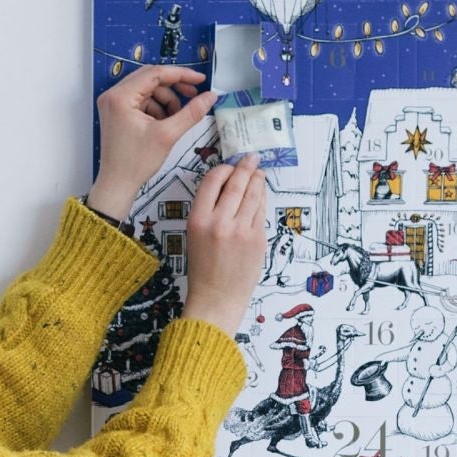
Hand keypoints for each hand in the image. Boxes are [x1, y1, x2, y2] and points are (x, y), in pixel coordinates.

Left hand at [85, 64, 216, 218]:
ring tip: (176, 118)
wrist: (117, 185)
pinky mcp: (116, 112)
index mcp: (121, 97)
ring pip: (147, 89)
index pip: (155, 74)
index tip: (200, 80)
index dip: (181, 75)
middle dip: (174, 87)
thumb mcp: (167, 135)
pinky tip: (164, 123)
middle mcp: (113, 95)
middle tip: (193, 95)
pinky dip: (156, 108)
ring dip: (165, 100)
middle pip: (150, 78)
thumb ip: (191, 113)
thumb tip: (210, 96)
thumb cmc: (136, 163)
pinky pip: (141, 100)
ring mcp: (113, 103)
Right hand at [180, 157, 265, 334]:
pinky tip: (261, 194)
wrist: (216, 299)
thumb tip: (227, 186)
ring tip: (259, 172)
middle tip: (251, 158)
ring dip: (257, 179)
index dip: (223, 169)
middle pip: (236, 183)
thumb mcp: (195, 236)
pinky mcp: (257, 239)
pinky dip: (262, 198)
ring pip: (253, 194)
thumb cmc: (203, 270)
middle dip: (245, 166)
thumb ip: (209, 211)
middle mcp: (219, 222)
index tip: (230, 166)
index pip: (212, 181)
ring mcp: (241, 230)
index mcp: (198, 220)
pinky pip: (261, 211)